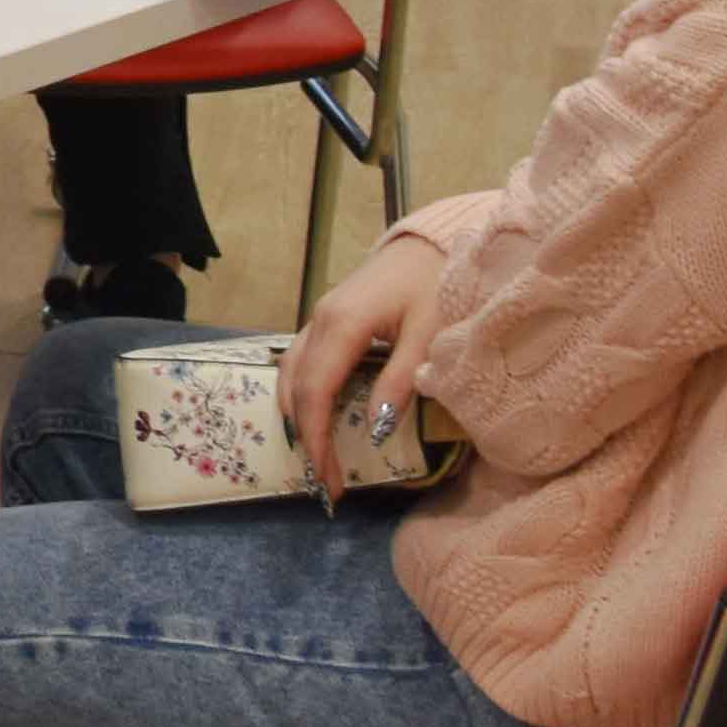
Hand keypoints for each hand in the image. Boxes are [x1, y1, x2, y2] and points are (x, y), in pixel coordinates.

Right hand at [281, 232, 451, 500]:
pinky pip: (301, 362)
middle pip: (295, 386)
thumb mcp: (428, 334)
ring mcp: (319, 317)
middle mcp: (320, 321)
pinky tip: (316, 416)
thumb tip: (374, 432)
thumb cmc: (436, 285)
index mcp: (342, 325)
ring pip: (290, 372)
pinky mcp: (327, 319)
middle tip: (324, 483)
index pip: (315, 392)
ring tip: (317, 456)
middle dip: (305, 438)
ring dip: (298, 416)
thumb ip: (399, 381)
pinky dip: (302, 395)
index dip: (317, 440)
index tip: (328, 481)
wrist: (433, 243)